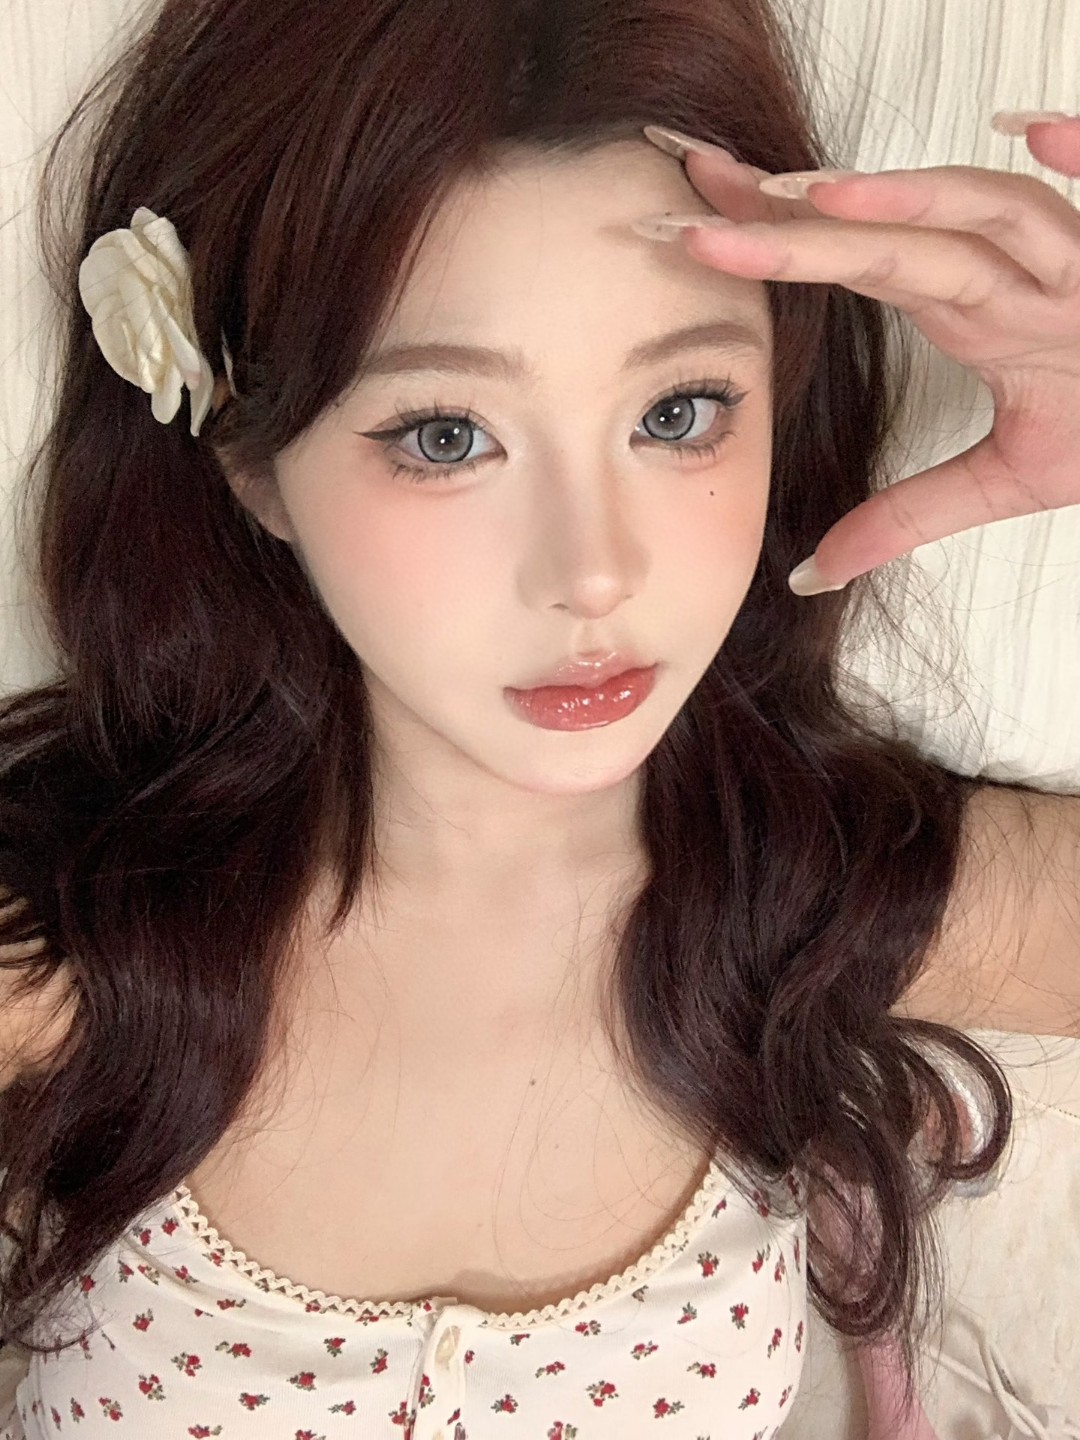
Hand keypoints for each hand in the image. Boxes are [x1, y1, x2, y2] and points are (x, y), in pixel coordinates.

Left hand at [638, 115, 1079, 594]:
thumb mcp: (1004, 480)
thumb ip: (906, 518)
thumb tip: (812, 571)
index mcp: (969, 306)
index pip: (854, 263)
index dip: (771, 247)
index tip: (684, 230)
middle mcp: (1009, 272)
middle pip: (890, 235)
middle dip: (794, 218)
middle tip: (692, 198)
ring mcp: (1073, 265)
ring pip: (986, 215)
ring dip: (908, 198)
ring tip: (817, 195)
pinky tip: (1036, 132)